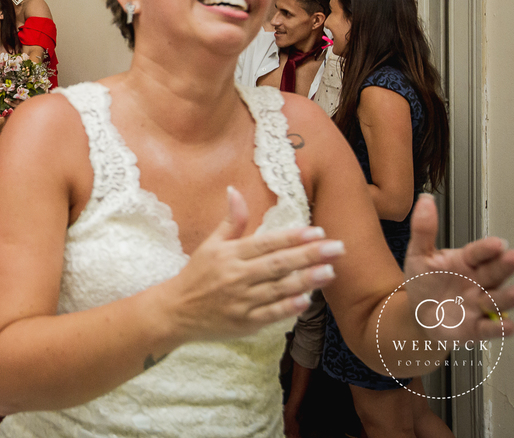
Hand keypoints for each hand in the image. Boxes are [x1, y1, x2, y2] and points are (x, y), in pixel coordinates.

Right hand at [163, 188, 341, 342]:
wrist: (175, 312)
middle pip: (277, 264)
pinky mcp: (244, 322)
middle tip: (338, 248)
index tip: (317, 231)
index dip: (292, 237)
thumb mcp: (210, 245)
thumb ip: (230, 221)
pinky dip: (288, 307)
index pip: (266, 243)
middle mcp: (236, 276)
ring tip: (330, 271)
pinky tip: (307, 300)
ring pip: (278, 289)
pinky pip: (269, 314)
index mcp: (229, 254)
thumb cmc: (196, 275)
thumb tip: (234, 190)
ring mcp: (241, 301)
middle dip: (309, 255)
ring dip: (306, 280)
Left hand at [401, 194, 513, 342]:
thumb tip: (425, 200)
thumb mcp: (419, 254)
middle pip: (494, 272)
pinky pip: (490, 328)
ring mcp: (479, 304)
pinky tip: (508, 324)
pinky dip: (500, 327)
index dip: (487, 248)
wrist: (419, 314)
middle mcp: (478, 282)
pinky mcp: (477, 327)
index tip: (497, 243)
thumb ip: (423, 229)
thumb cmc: (425, 281)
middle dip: (507, 265)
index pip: (478, 253)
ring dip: (511, 296)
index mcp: (466, 262)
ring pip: (498, 299)